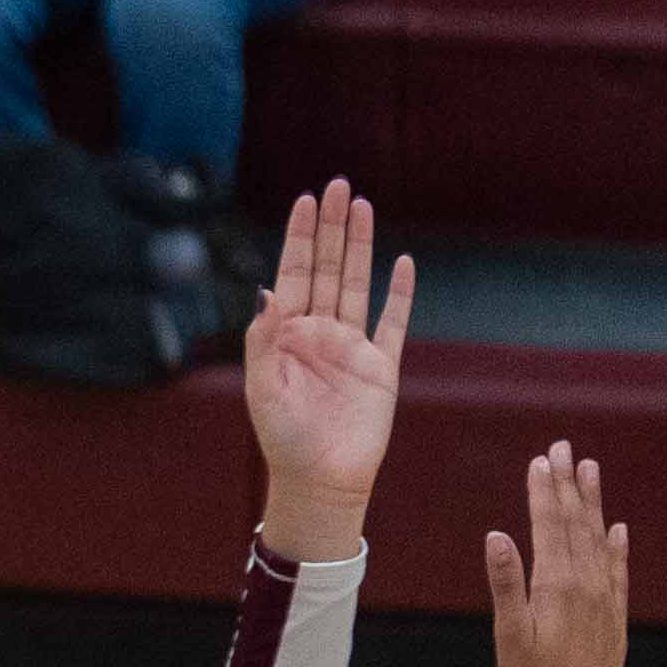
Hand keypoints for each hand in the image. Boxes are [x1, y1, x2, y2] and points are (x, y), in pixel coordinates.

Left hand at [238, 180, 411, 563]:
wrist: (320, 481)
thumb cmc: (283, 440)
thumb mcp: (263, 389)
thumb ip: (263, 339)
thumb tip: (265, 290)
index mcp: (287, 336)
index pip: (293, 274)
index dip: (299, 236)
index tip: (306, 199)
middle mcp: (319, 333)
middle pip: (327, 267)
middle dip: (331, 227)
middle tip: (338, 184)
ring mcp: (352, 346)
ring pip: (358, 283)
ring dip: (360, 245)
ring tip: (362, 206)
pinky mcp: (382, 366)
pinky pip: (393, 322)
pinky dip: (399, 293)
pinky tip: (403, 263)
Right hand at [487, 440, 629, 666]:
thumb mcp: (509, 637)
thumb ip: (506, 583)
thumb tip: (497, 536)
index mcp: (557, 586)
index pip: (550, 525)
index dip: (544, 491)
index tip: (540, 460)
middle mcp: (587, 585)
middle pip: (577, 523)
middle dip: (568, 484)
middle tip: (564, 448)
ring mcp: (605, 600)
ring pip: (600, 540)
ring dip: (593, 504)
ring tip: (590, 470)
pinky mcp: (614, 619)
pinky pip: (618, 571)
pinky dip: (617, 547)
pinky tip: (617, 530)